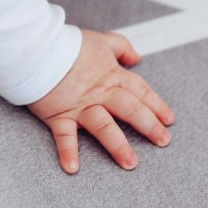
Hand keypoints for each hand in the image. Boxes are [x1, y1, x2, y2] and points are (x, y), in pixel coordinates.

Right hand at [28, 29, 173, 173]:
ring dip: (118, 145)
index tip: (168, 120)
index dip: (156, 105)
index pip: (140, 91)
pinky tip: (73, 168)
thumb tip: (136, 57)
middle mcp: (100, 93)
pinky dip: (68, 151)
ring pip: (104, 126)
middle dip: (149, 126)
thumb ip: (120, 47)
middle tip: (163, 141)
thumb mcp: (100, 39)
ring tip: (130, 163)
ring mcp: (80, 105)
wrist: (38, 47)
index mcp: (111, 75)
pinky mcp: (59, 114)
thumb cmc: (68, 43)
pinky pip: (64, 136)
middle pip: (130, 109)